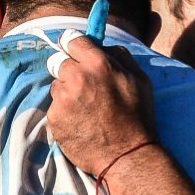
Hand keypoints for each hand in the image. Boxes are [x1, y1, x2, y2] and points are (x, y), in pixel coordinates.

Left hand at [48, 32, 158, 177]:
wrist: (126, 155)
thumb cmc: (137, 117)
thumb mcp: (140, 79)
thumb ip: (120, 56)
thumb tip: (102, 46)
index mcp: (99, 63)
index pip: (72, 40)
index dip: (73, 45)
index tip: (73, 51)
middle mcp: (77, 77)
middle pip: (59, 61)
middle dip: (69, 70)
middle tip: (84, 86)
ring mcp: (63, 98)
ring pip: (56, 85)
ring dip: (66, 92)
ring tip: (84, 108)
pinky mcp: (54, 117)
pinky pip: (54, 106)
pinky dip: (64, 112)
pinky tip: (79, 122)